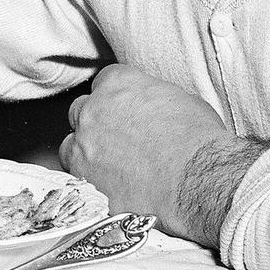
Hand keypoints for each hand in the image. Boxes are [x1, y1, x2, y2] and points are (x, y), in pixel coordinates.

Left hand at [58, 63, 263, 246]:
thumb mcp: (183, 101)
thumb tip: (155, 108)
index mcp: (118, 84)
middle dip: (96, 123)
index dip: (117, 97)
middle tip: (119, 139)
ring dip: (86, 153)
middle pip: (82, 110)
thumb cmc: (198, 141)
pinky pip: (77, 179)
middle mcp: (93, 110)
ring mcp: (84, 147)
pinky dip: (90, 183)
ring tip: (111, 168)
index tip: (126, 110)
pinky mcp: (84, 181)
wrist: (197, 181)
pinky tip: (112, 189)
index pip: (105, 81)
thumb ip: (155, 99)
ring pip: (71, 145)